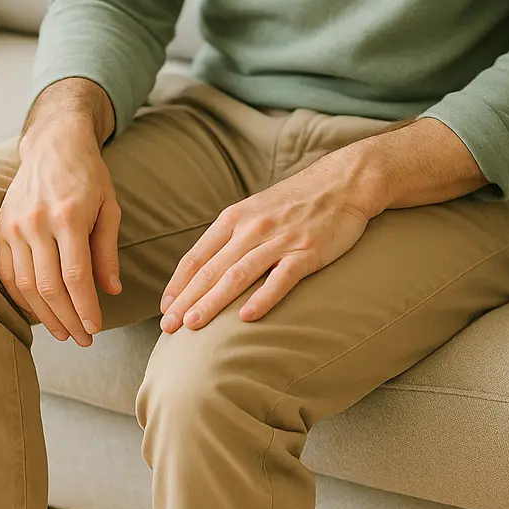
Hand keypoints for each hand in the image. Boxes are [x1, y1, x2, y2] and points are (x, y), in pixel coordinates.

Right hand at [0, 80, 120, 345]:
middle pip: (50, 286)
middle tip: (83, 339)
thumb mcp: (109, 208)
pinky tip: (38, 313)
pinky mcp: (1, 228)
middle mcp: (37, 223)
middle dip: (68, 319)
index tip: (95, 329)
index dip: (85, 308)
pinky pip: (8, 273)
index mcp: (67, 216)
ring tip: (64, 332)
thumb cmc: (88, 176)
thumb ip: (107, 251)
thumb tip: (111, 291)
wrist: (52, 143)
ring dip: (45, 315)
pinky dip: (22, 298)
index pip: (76, 276)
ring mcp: (15, 226)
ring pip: (27, 285)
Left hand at [160, 152, 381, 332]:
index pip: (197, 257)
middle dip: (186, 300)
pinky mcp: (307, 252)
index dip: (178, 284)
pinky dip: (262, 298)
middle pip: (211, 270)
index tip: (164, 307)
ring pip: (238, 275)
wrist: (344, 182)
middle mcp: (252, 228)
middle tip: (168, 326)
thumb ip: (231, 237)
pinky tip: (246, 318)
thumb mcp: (255, 210)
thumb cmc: (297, 202)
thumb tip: (206, 268)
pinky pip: (280, 278)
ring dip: (213, 302)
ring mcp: (279, 240)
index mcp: (234, 219)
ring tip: (193, 325)